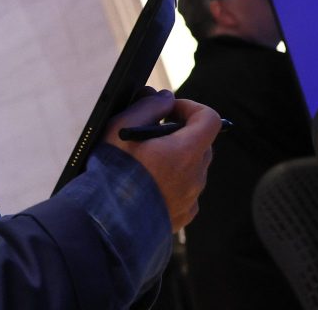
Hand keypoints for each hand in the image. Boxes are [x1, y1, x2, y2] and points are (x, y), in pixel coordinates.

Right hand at [103, 88, 219, 231]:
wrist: (107, 220)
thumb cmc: (114, 170)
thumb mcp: (122, 127)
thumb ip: (148, 106)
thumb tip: (165, 97)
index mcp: (186, 152)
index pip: (210, 119)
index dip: (190, 108)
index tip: (167, 111)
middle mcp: (196, 175)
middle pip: (201, 144)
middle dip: (180, 133)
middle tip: (151, 134)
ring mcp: (191, 198)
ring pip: (193, 169)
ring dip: (176, 159)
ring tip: (144, 163)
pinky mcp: (183, 215)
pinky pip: (186, 192)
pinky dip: (172, 183)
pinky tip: (146, 185)